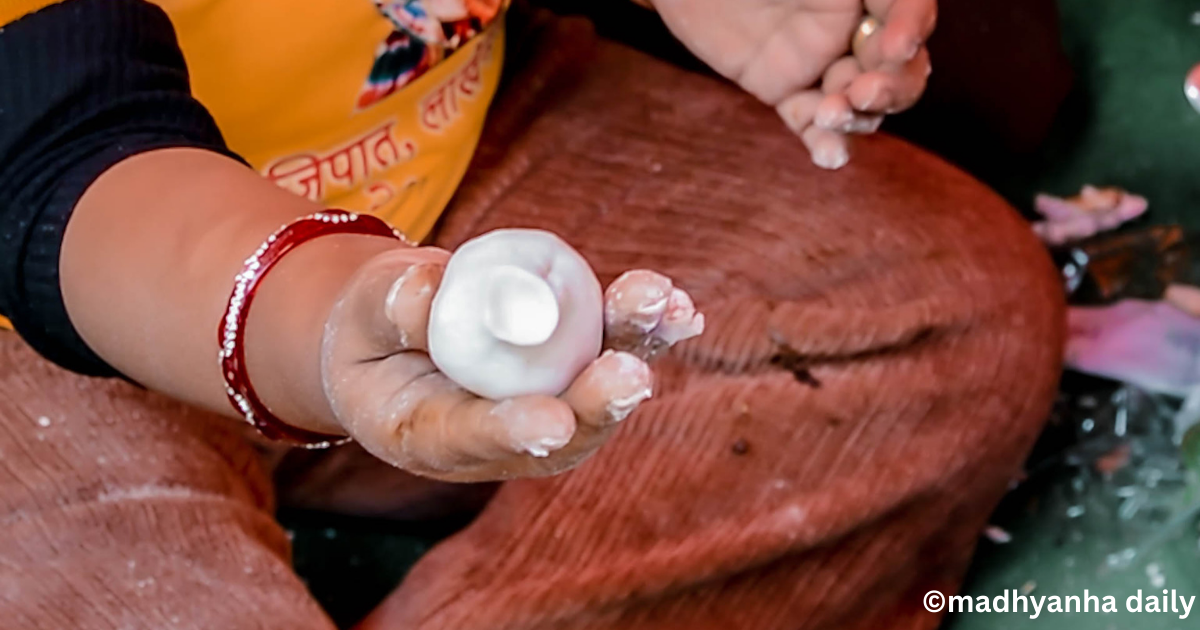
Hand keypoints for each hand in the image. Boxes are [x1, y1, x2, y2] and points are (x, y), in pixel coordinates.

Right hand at [318, 247, 701, 481]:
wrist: (396, 335)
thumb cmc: (370, 333)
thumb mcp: (361, 316)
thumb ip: (390, 309)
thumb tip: (430, 292)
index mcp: (431, 434)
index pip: (472, 439)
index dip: (512, 431)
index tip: (551, 422)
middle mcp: (501, 432)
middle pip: (560, 426)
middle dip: (599, 400)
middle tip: (630, 374)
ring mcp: (543, 396)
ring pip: (596, 383)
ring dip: (635, 346)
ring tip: (666, 308)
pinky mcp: (570, 362)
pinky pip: (611, 346)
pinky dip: (647, 330)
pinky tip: (682, 311)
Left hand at [646, 0, 935, 168]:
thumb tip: (894, 5)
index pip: (910, 8)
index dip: (913, 28)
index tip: (897, 44)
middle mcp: (853, 25)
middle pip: (898, 68)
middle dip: (892, 85)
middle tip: (863, 91)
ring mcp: (819, 61)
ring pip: (859, 102)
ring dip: (856, 116)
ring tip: (830, 113)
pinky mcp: (783, 89)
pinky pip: (810, 122)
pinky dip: (825, 143)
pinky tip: (829, 157)